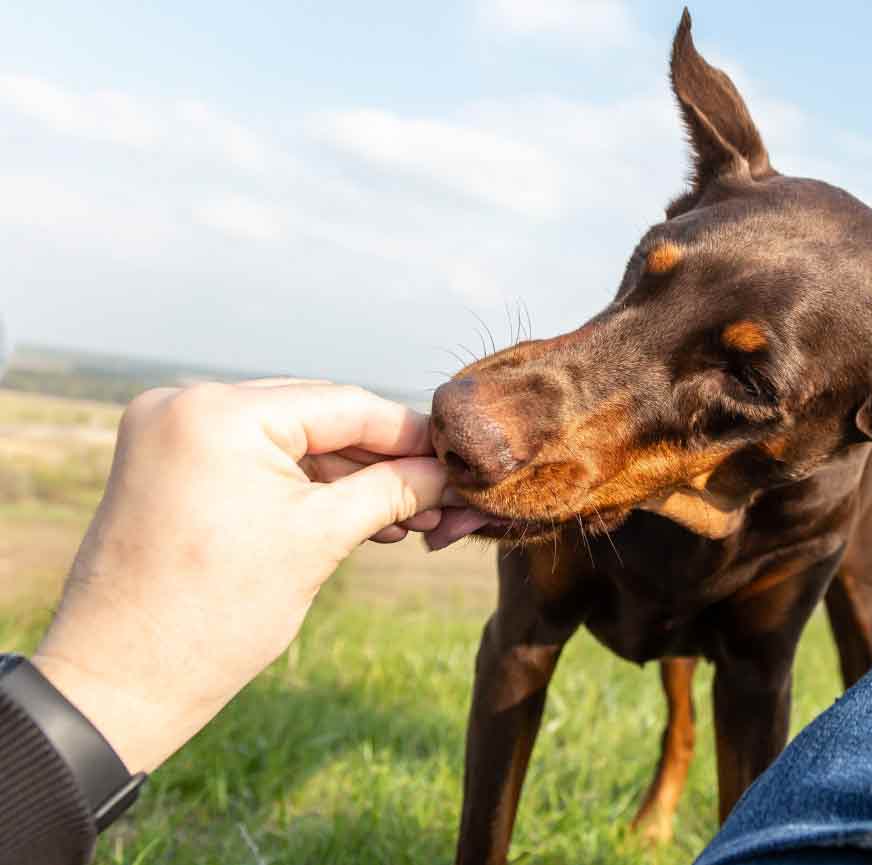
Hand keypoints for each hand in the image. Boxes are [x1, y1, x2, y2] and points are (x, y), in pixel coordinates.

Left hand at [31, 380, 448, 772]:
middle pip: (317, 417)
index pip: (343, 405)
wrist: (118, 682)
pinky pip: (255, 462)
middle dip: (382, 461)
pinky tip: (359, 519)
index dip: (409, 435)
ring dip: (348, 480)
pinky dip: (304, 489)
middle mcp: (187, 404)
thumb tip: (450, 473)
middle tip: (440, 497)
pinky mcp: (167, 465)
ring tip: (409, 520)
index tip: (460, 461)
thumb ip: (393, 491)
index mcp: (219, 413)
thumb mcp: (322, 540)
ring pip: (289, 442)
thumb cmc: (216, 615)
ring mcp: (170, 433)